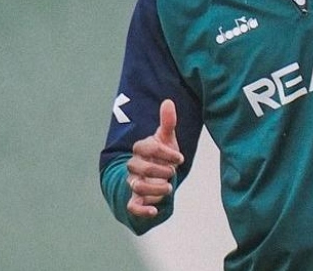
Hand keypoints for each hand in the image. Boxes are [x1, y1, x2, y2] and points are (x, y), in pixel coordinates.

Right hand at [125, 99, 183, 217]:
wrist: (155, 175)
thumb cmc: (161, 155)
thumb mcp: (166, 139)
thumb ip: (167, 122)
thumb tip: (168, 101)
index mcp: (141, 149)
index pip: (146, 147)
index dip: (164, 152)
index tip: (180, 158)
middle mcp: (134, 166)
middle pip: (138, 167)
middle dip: (158, 170)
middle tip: (173, 172)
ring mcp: (133, 182)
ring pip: (136, 186)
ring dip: (153, 188)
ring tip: (169, 188)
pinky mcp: (135, 200)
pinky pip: (132, 206)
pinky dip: (142, 210)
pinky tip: (154, 211)